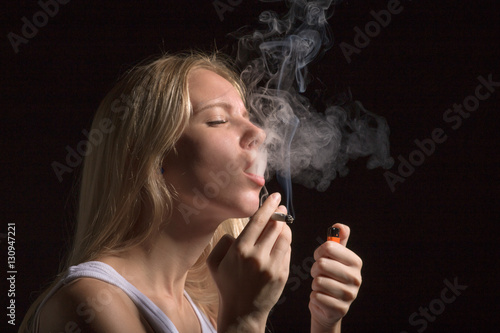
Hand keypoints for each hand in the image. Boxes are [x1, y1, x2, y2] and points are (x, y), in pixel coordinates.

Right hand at [207, 193, 291, 331]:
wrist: (242, 312)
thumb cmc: (227, 285)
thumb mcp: (215, 263)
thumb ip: (223, 242)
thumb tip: (238, 232)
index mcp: (240, 250)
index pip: (258, 221)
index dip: (268, 206)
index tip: (275, 197)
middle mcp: (257, 256)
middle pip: (275, 226)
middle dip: (279, 214)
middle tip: (280, 207)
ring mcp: (272, 266)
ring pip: (285, 237)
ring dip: (284, 227)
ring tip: (281, 224)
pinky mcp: (282, 274)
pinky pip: (287, 251)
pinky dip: (285, 244)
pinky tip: (280, 243)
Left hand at [309, 223, 361, 332]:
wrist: (329, 306)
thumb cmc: (330, 276)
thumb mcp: (335, 257)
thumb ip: (338, 240)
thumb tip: (340, 226)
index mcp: (356, 262)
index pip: (329, 247)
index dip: (319, 252)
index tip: (320, 257)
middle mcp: (356, 278)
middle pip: (322, 264)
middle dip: (315, 269)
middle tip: (319, 273)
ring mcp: (350, 295)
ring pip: (318, 281)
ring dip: (315, 284)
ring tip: (322, 286)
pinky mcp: (340, 309)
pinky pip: (316, 296)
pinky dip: (315, 296)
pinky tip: (323, 298)